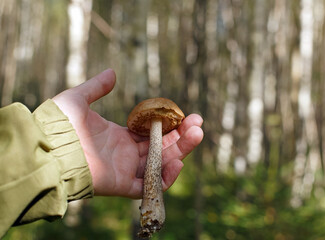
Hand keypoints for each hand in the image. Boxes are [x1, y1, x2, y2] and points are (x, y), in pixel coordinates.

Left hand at [52, 69, 203, 198]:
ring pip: (161, 164)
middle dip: (182, 136)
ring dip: (181, 151)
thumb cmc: (59, 125)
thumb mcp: (78, 100)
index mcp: (120, 136)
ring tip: (197, 133)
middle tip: (198, 123)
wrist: (46, 149)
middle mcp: (126, 153)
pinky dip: (165, 178)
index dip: (169, 124)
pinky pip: (149, 186)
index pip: (152, 132)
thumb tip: (111, 72)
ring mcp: (126, 169)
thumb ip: (96, 87)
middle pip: (162, 147)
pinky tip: (178, 162)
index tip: (184, 113)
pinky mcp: (122, 184)